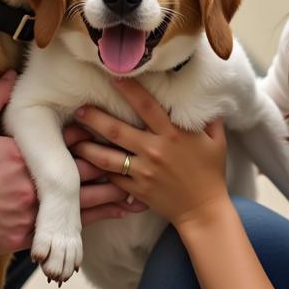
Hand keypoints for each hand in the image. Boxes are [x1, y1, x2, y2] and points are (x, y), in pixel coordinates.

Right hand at [0, 76, 145, 259]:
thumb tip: (9, 74)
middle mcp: (31, 189)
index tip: (113, 133)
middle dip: (113, 173)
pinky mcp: (20, 240)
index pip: (69, 149)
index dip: (94, 141)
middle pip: (83, 181)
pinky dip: (86, 231)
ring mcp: (28, 217)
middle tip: (143, 166)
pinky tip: (100, 231)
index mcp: (22, 159)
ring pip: (79, 212)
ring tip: (139, 199)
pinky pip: (60, 235)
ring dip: (110, 205)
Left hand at [73, 79, 230, 229]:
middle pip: (117, 130)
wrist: (204, 211)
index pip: (147, 106)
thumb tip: (205, 96)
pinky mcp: (136, 190)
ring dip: (87, 146)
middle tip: (78, 108)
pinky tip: (83, 163)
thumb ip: (210, 117)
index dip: (130, 90)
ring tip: (71, 138)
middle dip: (95, 118)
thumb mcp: (216, 141)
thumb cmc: (211, 173)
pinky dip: (97, 171)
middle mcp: (155, 151)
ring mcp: (143, 172)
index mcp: (174, 134)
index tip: (115, 77)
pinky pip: (112, 178)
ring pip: (107, 157)